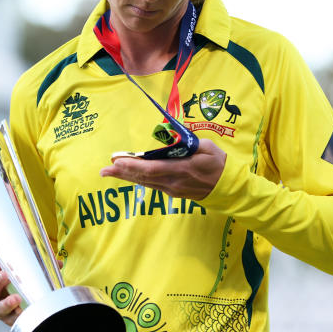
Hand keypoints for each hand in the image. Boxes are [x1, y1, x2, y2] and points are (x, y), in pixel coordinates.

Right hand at [0, 258, 22, 326]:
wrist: (30, 299)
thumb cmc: (19, 280)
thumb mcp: (16, 270)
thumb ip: (14, 266)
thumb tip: (18, 259)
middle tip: (5, 275)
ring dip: (6, 303)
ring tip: (16, 298)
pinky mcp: (10, 319)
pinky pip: (12, 319)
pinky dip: (17, 315)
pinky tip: (21, 310)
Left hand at [100, 138, 225, 199]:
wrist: (228, 187)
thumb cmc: (218, 164)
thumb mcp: (207, 148)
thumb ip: (188, 143)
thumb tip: (170, 139)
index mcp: (182, 169)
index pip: (153, 169)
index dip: (133, 166)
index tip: (118, 161)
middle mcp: (174, 182)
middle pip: (143, 178)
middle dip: (122, 173)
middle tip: (104, 170)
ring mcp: (173, 189)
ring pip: (145, 183)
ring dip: (126, 177)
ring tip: (108, 172)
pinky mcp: (173, 192)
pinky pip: (151, 185)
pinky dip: (138, 179)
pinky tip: (127, 176)